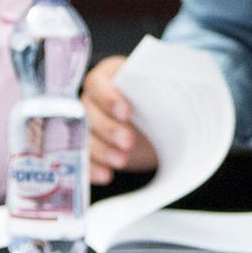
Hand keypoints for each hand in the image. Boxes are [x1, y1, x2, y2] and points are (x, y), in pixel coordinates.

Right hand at [83, 55, 158, 183]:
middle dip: (108, 128)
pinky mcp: (87, 148)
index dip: (108, 98)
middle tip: (128, 141)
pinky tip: (105, 175)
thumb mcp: (161, 94)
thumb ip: (158, 93)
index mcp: (107, 77)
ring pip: (82, 137)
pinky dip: (92, 168)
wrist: (162, 129)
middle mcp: (92, 98)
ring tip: (121, 161)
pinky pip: (82, 158)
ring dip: (101, 150)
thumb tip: (169, 98)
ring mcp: (86, 125)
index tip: (126, 112)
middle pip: (87, 112)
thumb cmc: (160, 103)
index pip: (97, 83)